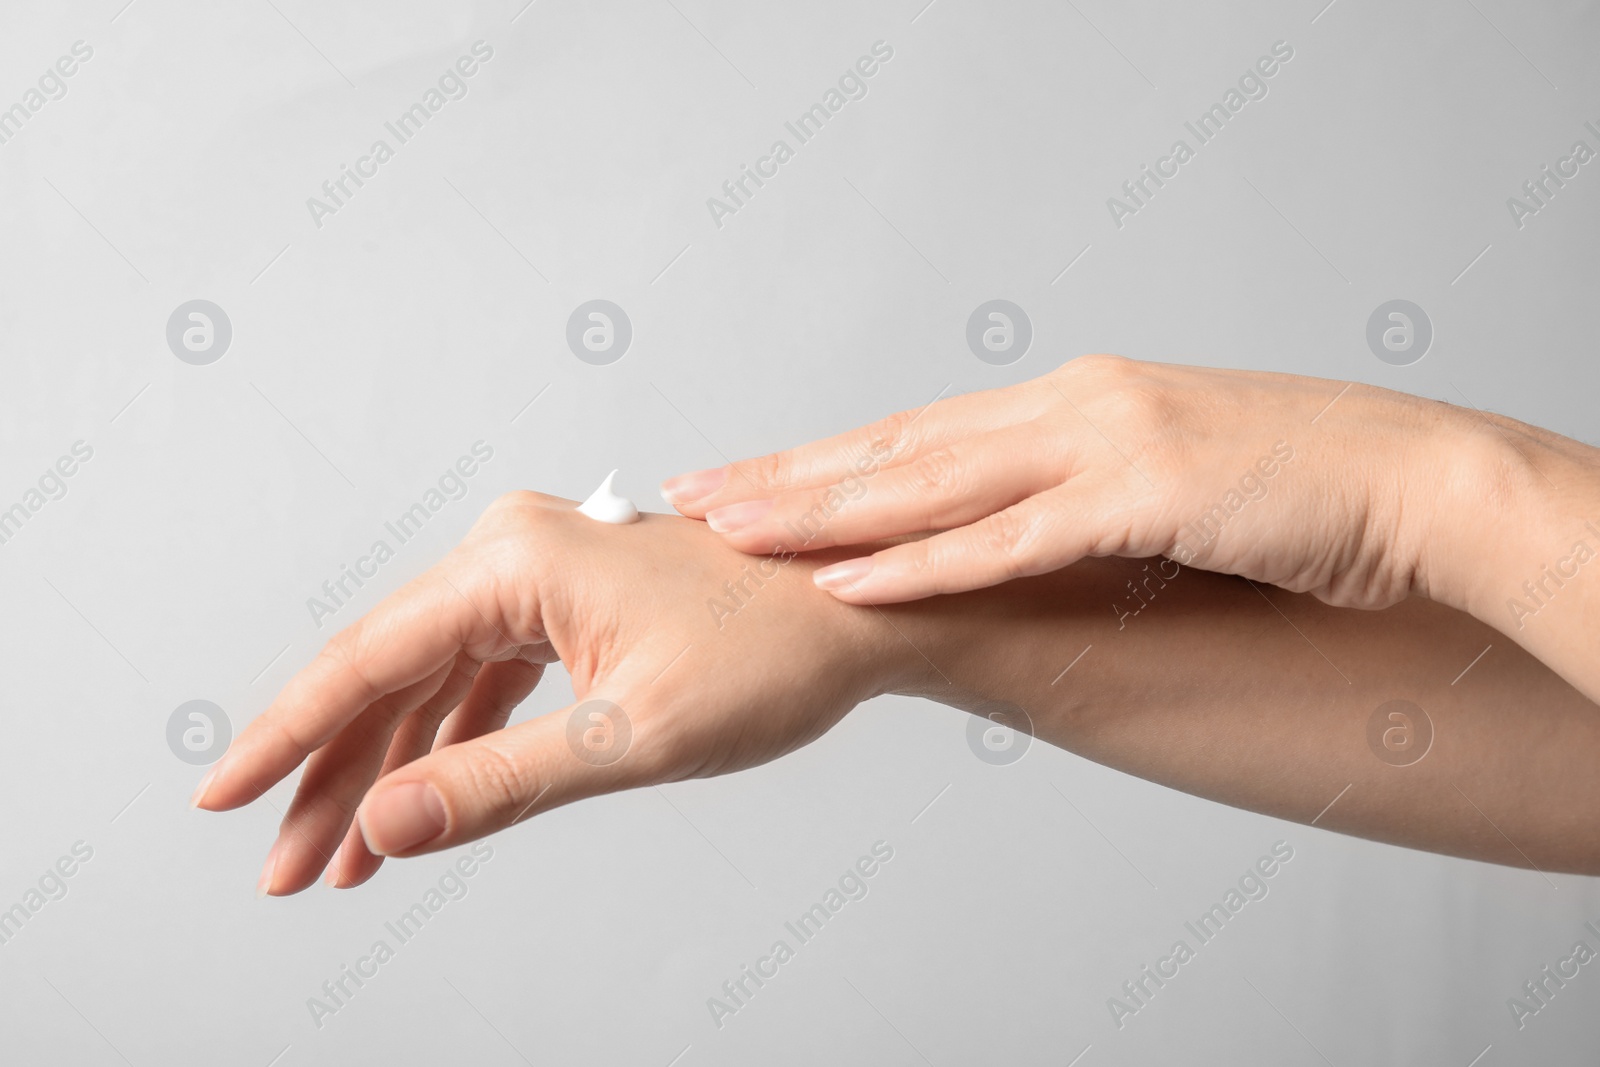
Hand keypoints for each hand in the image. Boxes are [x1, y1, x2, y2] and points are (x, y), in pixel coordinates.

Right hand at [191, 492, 905, 895]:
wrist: (856, 611)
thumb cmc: (770, 655)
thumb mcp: (630, 736)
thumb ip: (499, 783)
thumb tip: (384, 823)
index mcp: (516, 560)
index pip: (369, 657)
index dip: (289, 736)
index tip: (224, 797)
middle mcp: (513, 550)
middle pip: (388, 673)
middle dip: (335, 776)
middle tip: (288, 870)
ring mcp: (538, 572)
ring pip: (430, 680)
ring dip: (389, 767)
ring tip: (342, 860)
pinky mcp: (564, 601)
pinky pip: (480, 675)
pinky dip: (449, 741)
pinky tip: (419, 800)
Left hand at [662, 354, 1521, 611]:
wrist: (1412, 485)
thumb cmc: (1295, 494)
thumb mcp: (1166, 486)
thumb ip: (1084, 501)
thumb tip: (1019, 541)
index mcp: (1072, 402)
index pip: (917, 433)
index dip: (822, 460)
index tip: (744, 478)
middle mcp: (1071, 407)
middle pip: (898, 447)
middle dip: (788, 477)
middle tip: (692, 496)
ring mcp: (1105, 443)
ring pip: (933, 482)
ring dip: (824, 514)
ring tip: (732, 531)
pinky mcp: (1146, 496)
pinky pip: (1013, 539)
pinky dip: (924, 563)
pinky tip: (848, 583)